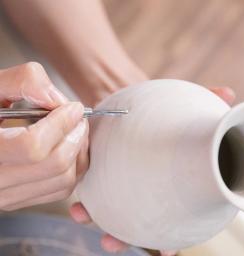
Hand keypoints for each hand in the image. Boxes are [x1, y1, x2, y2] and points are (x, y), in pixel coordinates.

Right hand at [0, 62, 87, 210]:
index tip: (74, 108)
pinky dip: (74, 167)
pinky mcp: (18, 199)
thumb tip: (55, 100)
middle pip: (55, 165)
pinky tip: (69, 148)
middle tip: (79, 120)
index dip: (61, 124)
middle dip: (76, 137)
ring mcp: (5, 195)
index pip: (33, 146)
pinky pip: (61, 190)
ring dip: (78, 152)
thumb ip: (23, 82)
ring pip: (64, 181)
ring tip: (75, 132)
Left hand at [69, 86, 235, 255]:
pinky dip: (84, 193)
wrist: (141, 101)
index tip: (167, 251)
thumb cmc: (166, 110)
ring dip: (95, 215)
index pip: (172, 214)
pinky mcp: (105, 166)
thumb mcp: (184, 106)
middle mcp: (145, 184)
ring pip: (110, 205)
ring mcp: (124, 177)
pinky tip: (77, 195)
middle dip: (125, 234)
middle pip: (137, 218)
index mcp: (167, 179)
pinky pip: (93, 184)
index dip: (170, 237)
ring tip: (82, 214)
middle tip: (112, 240)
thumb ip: (206, 102)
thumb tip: (229, 95)